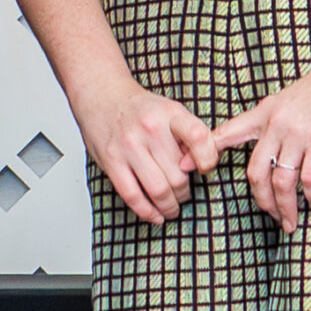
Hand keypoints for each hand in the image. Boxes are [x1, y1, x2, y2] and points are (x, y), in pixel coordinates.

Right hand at [73, 68, 219, 226]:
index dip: (208, 160)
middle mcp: (150, 128)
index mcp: (170, 113)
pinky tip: (155, 215)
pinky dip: (146, 211)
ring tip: (172, 208)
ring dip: (169, 206)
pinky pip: (132, 195)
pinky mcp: (111, 160)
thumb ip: (188, 136)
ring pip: (158, 189)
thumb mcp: (170, 111)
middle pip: (178, 174)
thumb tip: (203, 167)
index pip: (198, 137)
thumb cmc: (141, 109)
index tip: (206, 170)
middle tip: (184, 195)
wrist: (102, 95)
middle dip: (185, 192)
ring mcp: (129, 145)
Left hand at [213, 49, 310, 235]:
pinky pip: (309, 179)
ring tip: (291, 222)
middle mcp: (275, 124)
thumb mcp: (288, 100)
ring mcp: (298, 133)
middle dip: (261, 201)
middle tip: (271, 217)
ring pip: (280, 181)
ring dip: (285, 208)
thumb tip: (267, 145)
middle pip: (255, 172)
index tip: (183, 168)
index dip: (203, 151)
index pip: (226, 132)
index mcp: (264, 113)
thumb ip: (272, 121)